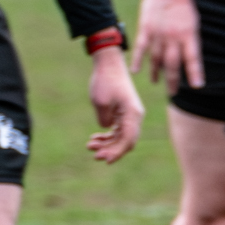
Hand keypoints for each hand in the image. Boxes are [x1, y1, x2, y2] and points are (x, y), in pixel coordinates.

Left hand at [86, 46, 143, 163]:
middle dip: (111, 150)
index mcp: (133, 114)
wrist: (109, 65)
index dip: (117, 152)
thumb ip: (104, 119)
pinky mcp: (123, 113)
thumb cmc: (105, 81)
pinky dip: (108, 136)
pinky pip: (118, 130)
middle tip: (94, 155)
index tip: (104, 159)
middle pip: (126, 141)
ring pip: (121, 137)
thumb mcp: (100, 102)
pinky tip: (95, 138)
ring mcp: (130, 115)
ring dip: (108, 144)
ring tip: (89, 145)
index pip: (128, 140)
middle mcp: (135, 116)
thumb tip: (107, 129)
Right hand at [133, 0, 202, 93]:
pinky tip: (136, 71)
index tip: (197, 86)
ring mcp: (158, 34)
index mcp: (188, 34)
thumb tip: (185, 56)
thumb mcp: (193, 22)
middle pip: (173, 63)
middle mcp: (173, 37)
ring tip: (157, 82)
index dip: (195, 73)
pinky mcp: (146, 30)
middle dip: (173, 80)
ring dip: (157, 72)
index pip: (193, 58)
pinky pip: (141, 49)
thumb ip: (189, 39)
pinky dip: (139, 61)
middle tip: (173, 93)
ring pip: (157, 59)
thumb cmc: (182, 5)